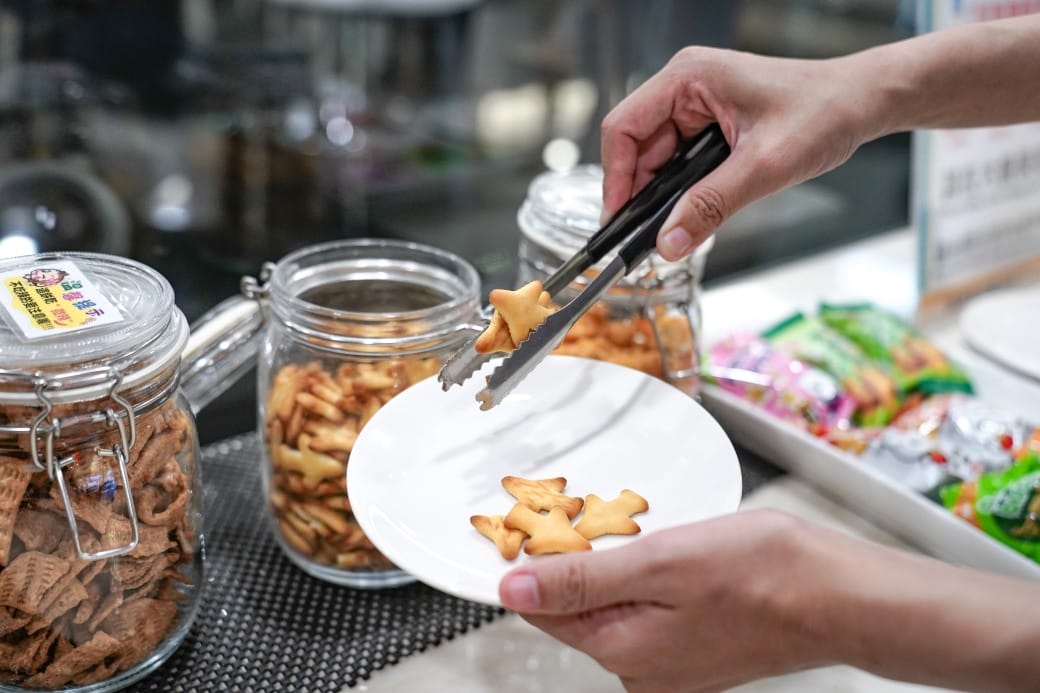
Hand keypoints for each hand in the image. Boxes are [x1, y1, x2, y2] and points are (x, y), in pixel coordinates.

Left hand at [498, 510, 838, 692]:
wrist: (840, 595)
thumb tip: (513, 589)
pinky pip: (648, 609)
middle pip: (577, 606)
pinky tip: (675, 554)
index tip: (539, 522)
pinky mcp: (693, 649)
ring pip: (613, 603)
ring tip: (650, 533)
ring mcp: (669, 663)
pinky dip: (649, 578)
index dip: (534, 560)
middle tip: (604, 517)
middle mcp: (641, 669)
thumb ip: (580, 579)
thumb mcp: (660, 563)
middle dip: (580, 558)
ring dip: (617, 565)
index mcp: (623, 651)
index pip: (541, 607)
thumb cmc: (766, 574)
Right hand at [600, 47, 878, 259]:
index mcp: (688, 77)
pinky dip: (682, 188)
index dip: (615, 178)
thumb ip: (711, 206)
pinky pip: (680, 160)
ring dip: (662, 193)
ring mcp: (697, 103)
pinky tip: (691, 209)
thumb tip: (667, 243)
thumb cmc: (824, 112)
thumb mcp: (764, 167)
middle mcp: (686, 85)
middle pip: (636, 146)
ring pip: (657, 157)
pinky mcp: (710, 121)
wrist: (863, 103)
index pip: (623, 128)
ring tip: (671, 226)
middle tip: (645, 236)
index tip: (618, 220)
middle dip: (640, 192)